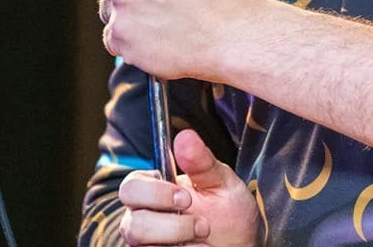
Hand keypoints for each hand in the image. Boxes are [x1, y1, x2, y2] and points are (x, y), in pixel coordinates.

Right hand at [118, 129, 258, 246]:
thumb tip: (185, 136)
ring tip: (202, 234)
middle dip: (166, 224)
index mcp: (156, 189)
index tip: (185, 197)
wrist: (241, 244)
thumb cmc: (229, 212)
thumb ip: (201, 161)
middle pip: (131, 222)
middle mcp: (146, 216)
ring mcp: (149, 243)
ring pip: (139, 243)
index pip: (131, 186)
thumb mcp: (221, 182)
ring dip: (176, 238)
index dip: (153, 192)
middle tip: (199, 223)